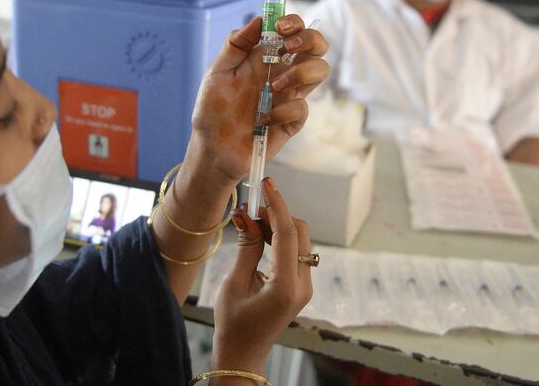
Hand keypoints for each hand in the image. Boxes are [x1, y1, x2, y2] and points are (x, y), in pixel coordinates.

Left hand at [189, 15, 328, 184]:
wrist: (212, 148)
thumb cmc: (213, 110)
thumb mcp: (217, 72)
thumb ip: (235, 44)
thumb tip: (258, 20)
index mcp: (266, 57)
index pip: (293, 31)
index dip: (294, 22)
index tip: (279, 26)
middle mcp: (283, 73)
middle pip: (317, 46)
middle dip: (309, 39)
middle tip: (287, 48)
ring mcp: (290, 96)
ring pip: (320, 71)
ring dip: (301, 72)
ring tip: (274, 86)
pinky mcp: (292, 121)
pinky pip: (302, 108)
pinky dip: (284, 111)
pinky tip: (263, 119)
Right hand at [212, 178, 312, 374]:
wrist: (243, 353)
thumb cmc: (233, 323)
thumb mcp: (235, 282)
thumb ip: (247, 245)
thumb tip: (247, 213)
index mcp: (286, 286)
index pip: (288, 233)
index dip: (277, 205)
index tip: (266, 184)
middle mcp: (303, 285)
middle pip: (300, 233)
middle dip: (278, 214)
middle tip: (251, 207)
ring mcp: (306, 286)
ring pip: (300, 241)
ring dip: (278, 226)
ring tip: (251, 222)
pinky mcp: (301, 286)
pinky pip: (297, 252)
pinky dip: (281, 239)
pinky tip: (260, 236)